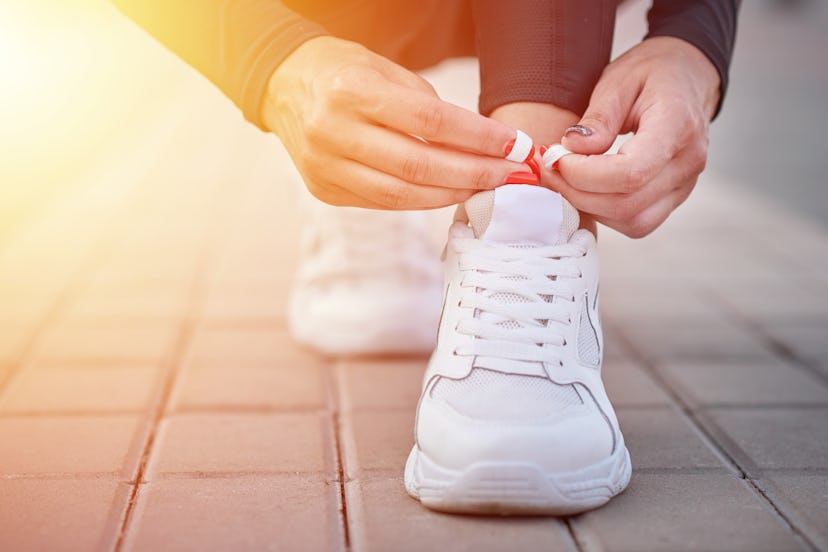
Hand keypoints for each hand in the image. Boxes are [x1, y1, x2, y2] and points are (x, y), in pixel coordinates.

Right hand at [262, 36, 524, 208]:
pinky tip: (446, 192)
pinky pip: (383, 203)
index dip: (477, 138)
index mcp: (351, 92)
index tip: (512, 146)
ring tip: (483, 187)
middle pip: (418, 167)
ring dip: (451, 194)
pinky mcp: (324, 190)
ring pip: (401, 195)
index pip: (429, 122)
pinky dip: (420, 200)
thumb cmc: (341, 72)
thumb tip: (479, 146)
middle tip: (508, 174)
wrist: (282, 86)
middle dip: (473, 174)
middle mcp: (333, 132)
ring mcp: (325, 167)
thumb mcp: (384, 70)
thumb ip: (428, 108)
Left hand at [550, 37, 720, 236]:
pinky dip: (605, 212)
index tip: (556, 158)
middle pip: (627, 203)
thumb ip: (598, 118)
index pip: (630, 173)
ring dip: (589, 206)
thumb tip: (572, 149)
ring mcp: (684, 185)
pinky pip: (637, 222)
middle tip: (549, 169)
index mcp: (677, 126)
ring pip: (632, 221)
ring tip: (564, 178)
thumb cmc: (652, 73)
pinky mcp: (673, 198)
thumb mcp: (619, 80)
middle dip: (577, 192)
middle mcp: (687, 162)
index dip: (584, 175)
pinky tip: (587, 188)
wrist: (688, 77)